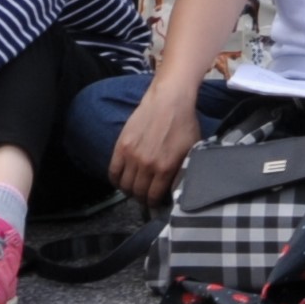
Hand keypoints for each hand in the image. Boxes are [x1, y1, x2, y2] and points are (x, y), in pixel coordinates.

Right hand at [111, 72, 210, 203]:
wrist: (169, 100)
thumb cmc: (184, 123)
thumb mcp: (192, 149)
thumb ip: (184, 170)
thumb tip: (178, 188)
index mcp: (166, 167)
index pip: (154, 197)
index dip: (154, 203)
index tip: (156, 203)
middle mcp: (147, 165)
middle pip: (138, 193)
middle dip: (142, 198)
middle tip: (145, 197)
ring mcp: (132, 156)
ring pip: (124, 185)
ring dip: (129, 191)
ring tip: (135, 189)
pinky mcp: (121, 147)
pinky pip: (113, 173)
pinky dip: (116, 181)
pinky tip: (122, 181)